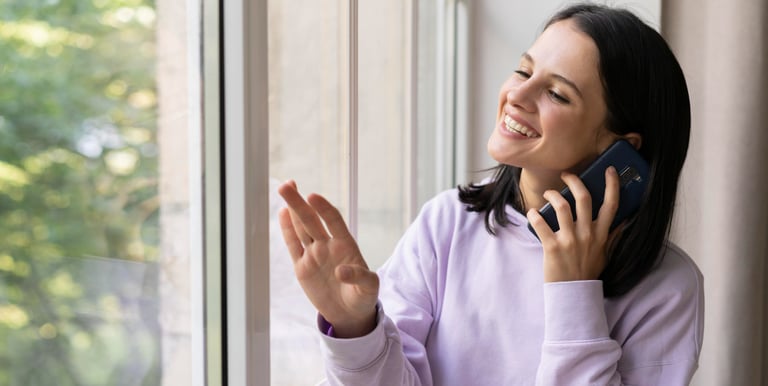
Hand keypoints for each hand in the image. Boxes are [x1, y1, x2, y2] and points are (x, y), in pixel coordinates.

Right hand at [277, 180, 378, 337]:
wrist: (349, 313)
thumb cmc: (363, 297)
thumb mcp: (369, 288)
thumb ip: (360, 278)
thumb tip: (341, 271)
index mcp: (346, 246)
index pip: (333, 221)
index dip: (324, 209)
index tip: (312, 197)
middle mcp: (328, 246)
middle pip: (311, 220)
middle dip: (300, 202)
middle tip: (288, 185)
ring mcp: (314, 254)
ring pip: (301, 228)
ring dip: (293, 209)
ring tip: (285, 189)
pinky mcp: (302, 267)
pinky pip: (293, 246)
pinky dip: (287, 230)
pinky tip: (283, 213)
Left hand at [526, 167, 619, 281]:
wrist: (573, 293)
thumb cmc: (587, 272)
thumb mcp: (606, 253)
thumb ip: (613, 236)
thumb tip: (623, 221)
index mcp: (601, 234)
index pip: (612, 204)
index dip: (612, 184)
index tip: (608, 170)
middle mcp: (587, 234)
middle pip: (584, 198)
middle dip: (574, 181)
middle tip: (566, 175)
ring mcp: (569, 240)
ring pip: (562, 206)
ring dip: (552, 194)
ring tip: (548, 194)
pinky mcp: (552, 247)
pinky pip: (540, 223)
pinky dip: (534, 214)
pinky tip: (532, 213)